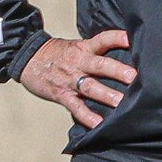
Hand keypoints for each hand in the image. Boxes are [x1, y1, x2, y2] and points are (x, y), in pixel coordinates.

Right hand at [19, 30, 136, 128]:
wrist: (27, 58)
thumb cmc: (56, 54)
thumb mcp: (76, 46)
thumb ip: (95, 51)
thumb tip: (122, 55)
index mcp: (83, 48)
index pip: (103, 39)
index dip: (117, 38)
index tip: (132, 39)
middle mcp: (78, 62)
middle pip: (99, 65)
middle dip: (117, 71)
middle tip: (134, 77)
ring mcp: (69, 79)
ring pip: (89, 86)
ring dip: (106, 94)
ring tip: (121, 102)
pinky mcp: (61, 94)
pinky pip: (75, 106)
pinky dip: (86, 115)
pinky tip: (98, 123)